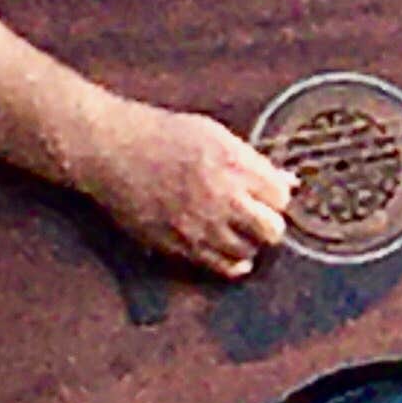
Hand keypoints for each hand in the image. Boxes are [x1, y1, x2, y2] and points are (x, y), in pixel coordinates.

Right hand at [85, 99, 294, 276]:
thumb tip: (288, 180)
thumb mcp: (215, 135)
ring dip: (249, 243)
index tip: (267, 195)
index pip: (282, 198)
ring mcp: (199, 225)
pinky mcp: (177, 244)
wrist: (113, 151)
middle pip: (272, 230)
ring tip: (239, 232)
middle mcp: (221, 199)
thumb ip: (253, 161)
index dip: (276, 197)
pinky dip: (230, 263)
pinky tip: (228, 251)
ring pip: (248, 252)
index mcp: (234, 166)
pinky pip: (218, 266)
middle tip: (259, 217)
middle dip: (270, 224)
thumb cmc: (163, 136)